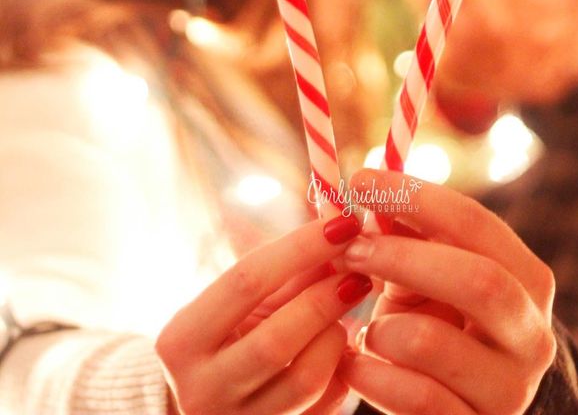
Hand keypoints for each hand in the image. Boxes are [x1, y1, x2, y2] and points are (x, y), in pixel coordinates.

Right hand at [156, 213, 371, 414]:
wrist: (205, 398)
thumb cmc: (228, 332)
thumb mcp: (244, 299)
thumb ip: (292, 263)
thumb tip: (341, 219)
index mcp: (182, 340)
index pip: (246, 280)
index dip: (300, 247)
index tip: (343, 224)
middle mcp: (201, 390)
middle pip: (277, 338)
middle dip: (325, 296)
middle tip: (359, 268)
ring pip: (305, 380)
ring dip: (336, 336)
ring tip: (346, 312)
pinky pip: (322, 406)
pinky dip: (341, 372)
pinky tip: (344, 348)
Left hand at [335, 169, 554, 414]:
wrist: (469, 404)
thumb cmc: (438, 321)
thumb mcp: (428, 276)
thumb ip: (407, 237)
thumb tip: (368, 189)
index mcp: (528, 280)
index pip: (476, 224)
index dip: (417, 197)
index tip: (361, 179)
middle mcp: (532, 336)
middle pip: (477, 281)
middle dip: (402, 257)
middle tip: (350, 247)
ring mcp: (510, 391)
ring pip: (431, 343)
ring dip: (381, 328)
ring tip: (365, 330)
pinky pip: (413, 398)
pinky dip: (373, 375)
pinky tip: (356, 364)